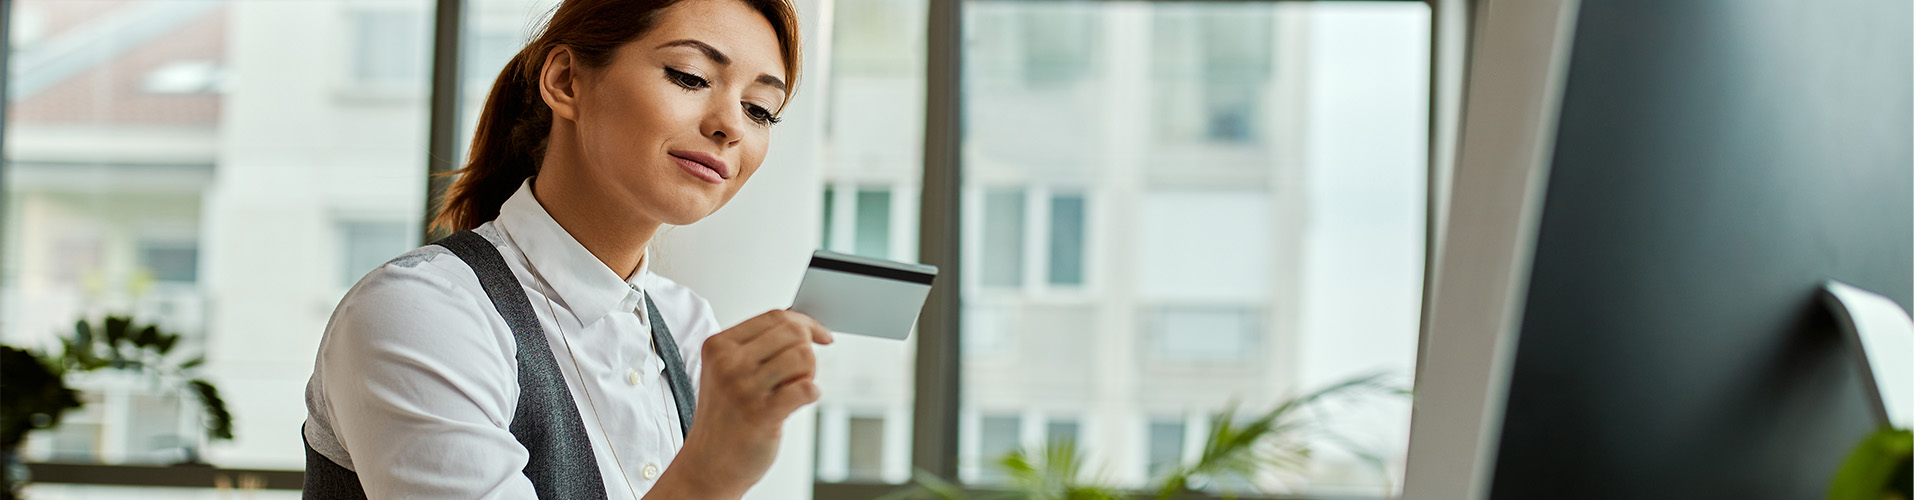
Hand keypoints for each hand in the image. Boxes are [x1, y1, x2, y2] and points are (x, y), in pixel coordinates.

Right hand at [655, 309, 831, 498]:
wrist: (708, 465)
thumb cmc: (725, 418)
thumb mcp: (727, 371)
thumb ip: (759, 346)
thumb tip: (802, 325)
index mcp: (719, 346)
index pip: (775, 316)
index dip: (806, 323)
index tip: (821, 336)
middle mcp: (729, 363)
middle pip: (793, 333)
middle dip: (808, 351)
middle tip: (800, 374)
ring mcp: (744, 388)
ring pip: (803, 357)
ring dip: (809, 374)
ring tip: (792, 390)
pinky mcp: (762, 413)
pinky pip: (807, 388)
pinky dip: (811, 394)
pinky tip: (795, 404)